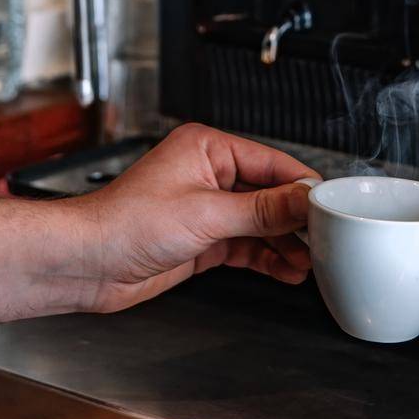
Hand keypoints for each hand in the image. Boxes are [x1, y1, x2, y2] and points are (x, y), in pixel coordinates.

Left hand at [70, 123, 319, 313]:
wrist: (86, 263)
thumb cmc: (123, 224)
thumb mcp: (205, 215)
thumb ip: (261, 210)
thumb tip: (304, 200)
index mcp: (208, 148)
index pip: (272, 164)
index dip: (303, 187)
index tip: (332, 206)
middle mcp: (208, 174)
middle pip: (269, 194)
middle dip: (296, 220)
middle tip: (327, 239)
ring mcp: (205, 208)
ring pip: (260, 223)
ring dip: (284, 243)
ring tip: (312, 261)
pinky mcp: (201, 239)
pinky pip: (245, 244)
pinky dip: (266, 258)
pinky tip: (286, 270)